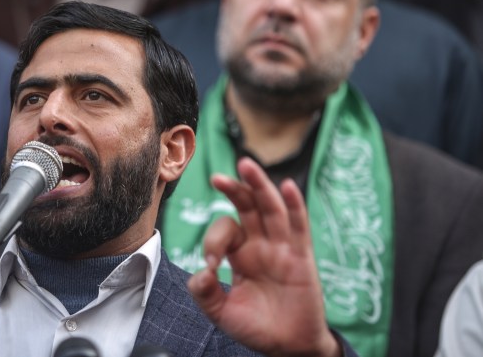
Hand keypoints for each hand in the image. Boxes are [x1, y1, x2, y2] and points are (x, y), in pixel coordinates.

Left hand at [187, 157, 340, 356]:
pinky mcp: (302, 257)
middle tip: (218, 177)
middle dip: (234, 189)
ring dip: (259, 186)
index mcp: (240, 253)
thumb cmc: (257, 328)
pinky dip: (294, 205)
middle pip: (248, 207)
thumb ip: (206, 294)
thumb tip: (201, 272)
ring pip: (270, 209)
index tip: (211, 264)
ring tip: (246, 165)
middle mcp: (260, 244)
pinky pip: (298, 226)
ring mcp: (282, 248)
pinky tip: (286, 186)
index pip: (225, 230)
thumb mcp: (222, 313)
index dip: (214, 240)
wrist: (288, 348)